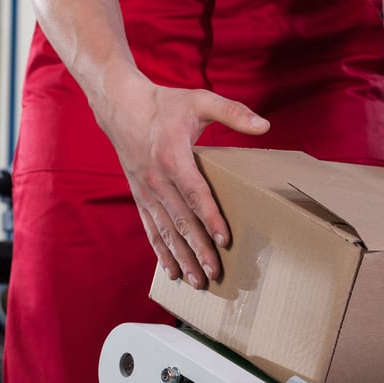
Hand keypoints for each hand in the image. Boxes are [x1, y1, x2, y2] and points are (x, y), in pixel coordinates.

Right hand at [94, 72, 269, 288]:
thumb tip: (265, 125)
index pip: (195, 193)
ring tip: (198, 282)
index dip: (211, 218)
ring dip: (181, 258)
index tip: (225, 240)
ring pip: (166, 231)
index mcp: (172, 156)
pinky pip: (150, 228)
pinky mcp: (139, 197)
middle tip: (215, 273)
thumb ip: (232, 112)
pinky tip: (171, 272)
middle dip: (198, 249)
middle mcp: (156, 179)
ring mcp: (145, 191)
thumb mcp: (199, 99)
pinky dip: (160, 251)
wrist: (118, 104)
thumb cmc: (164, 103)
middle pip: (181, 220)